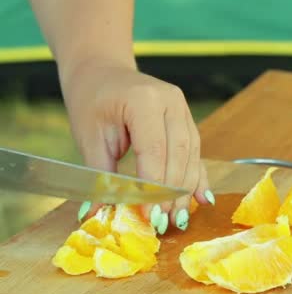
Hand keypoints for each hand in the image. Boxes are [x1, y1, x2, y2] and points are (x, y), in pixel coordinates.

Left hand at [62, 61, 213, 233]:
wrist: (102, 70)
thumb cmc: (91, 100)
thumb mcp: (89, 136)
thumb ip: (101, 174)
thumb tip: (99, 213)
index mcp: (145, 100)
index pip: (155, 150)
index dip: (153, 187)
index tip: (147, 216)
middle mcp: (172, 102)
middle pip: (179, 155)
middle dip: (172, 193)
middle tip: (163, 222)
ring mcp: (183, 109)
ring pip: (192, 156)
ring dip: (185, 190)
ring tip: (177, 219)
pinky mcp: (187, 119)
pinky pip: (195, 152)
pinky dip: (196, 177)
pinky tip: (200, 199)